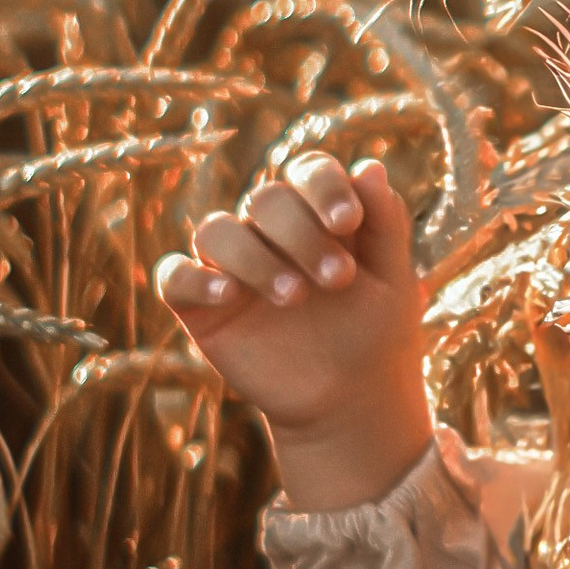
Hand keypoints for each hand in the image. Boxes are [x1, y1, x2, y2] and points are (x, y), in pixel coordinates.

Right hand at [154, 151, 431, 510]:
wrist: (350, 401)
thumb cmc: (376, 333)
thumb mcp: (395, 280)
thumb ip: (386, 224)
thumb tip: (371, 167)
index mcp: (317, 213)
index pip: (308, 170)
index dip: (323, 186)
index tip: (348, 222)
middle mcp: (269, 231)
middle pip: (265, 198)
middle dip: (301, 233)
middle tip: (338, 280)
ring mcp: (231, 266)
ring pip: (216, 230)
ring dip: (255, 257)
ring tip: (295, 297)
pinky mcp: (200, 306)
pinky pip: (174, 276)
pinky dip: (193, 278)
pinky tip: (227, 294)